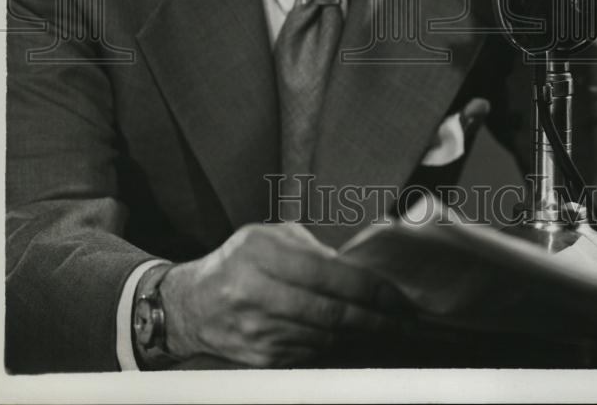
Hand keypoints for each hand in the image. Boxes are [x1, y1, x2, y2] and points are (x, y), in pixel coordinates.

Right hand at [157, 222, 409, 366]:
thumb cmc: (239, 261)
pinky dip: (331, 346)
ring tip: (383, 329)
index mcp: (264, 253)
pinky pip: (309, 354)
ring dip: (358, 336)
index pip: (332, 276)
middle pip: (333, 313)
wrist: (191, 304)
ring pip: (326, 337)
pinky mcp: (259, 357)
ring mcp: (258, 329)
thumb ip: (312, 250)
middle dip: (377, 321)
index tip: (400, 300)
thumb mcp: (270, 238)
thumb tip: (357, 273)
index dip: (373, 291)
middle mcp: (258, 291)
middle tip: (406, 324)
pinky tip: (344, 338)